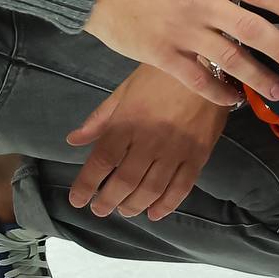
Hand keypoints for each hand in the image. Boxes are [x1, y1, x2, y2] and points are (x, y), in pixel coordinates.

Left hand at [65, 66, 228, 218]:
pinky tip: (155, 212)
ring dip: (134, 206)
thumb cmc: (159, 76)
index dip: (87, 185)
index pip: (101, 161)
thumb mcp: (124, 91)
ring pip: (151, 190)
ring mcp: (175, 149)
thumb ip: (100, 119)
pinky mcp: (198, 154)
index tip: (78, 200)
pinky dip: (167, 205)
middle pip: (124, 181)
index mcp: (127, 123)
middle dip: (108, 201)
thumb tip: (73, 140)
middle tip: (100, 209)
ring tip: (125, 210)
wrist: (204, 65)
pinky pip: (181, 187)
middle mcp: (149, 140)